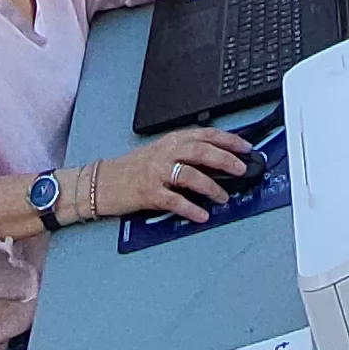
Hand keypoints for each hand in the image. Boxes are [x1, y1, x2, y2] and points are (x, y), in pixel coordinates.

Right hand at [98, 128, 254, 220]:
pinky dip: (191, 208)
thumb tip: (219, 159)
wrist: (103, 181)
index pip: (204, 134)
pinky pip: (174, 201)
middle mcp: (164, 153)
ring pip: (190, 175)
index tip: (246, 147)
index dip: (228, 140)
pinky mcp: (148, 193)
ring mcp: (156, 173)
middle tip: (241, 169)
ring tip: (224, 197)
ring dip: (211, 187)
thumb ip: (185, 152)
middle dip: (225, 159)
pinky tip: (202, 215)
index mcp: (170, 141)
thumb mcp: (160, 152)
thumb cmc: (133, 168)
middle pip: (200, 151)